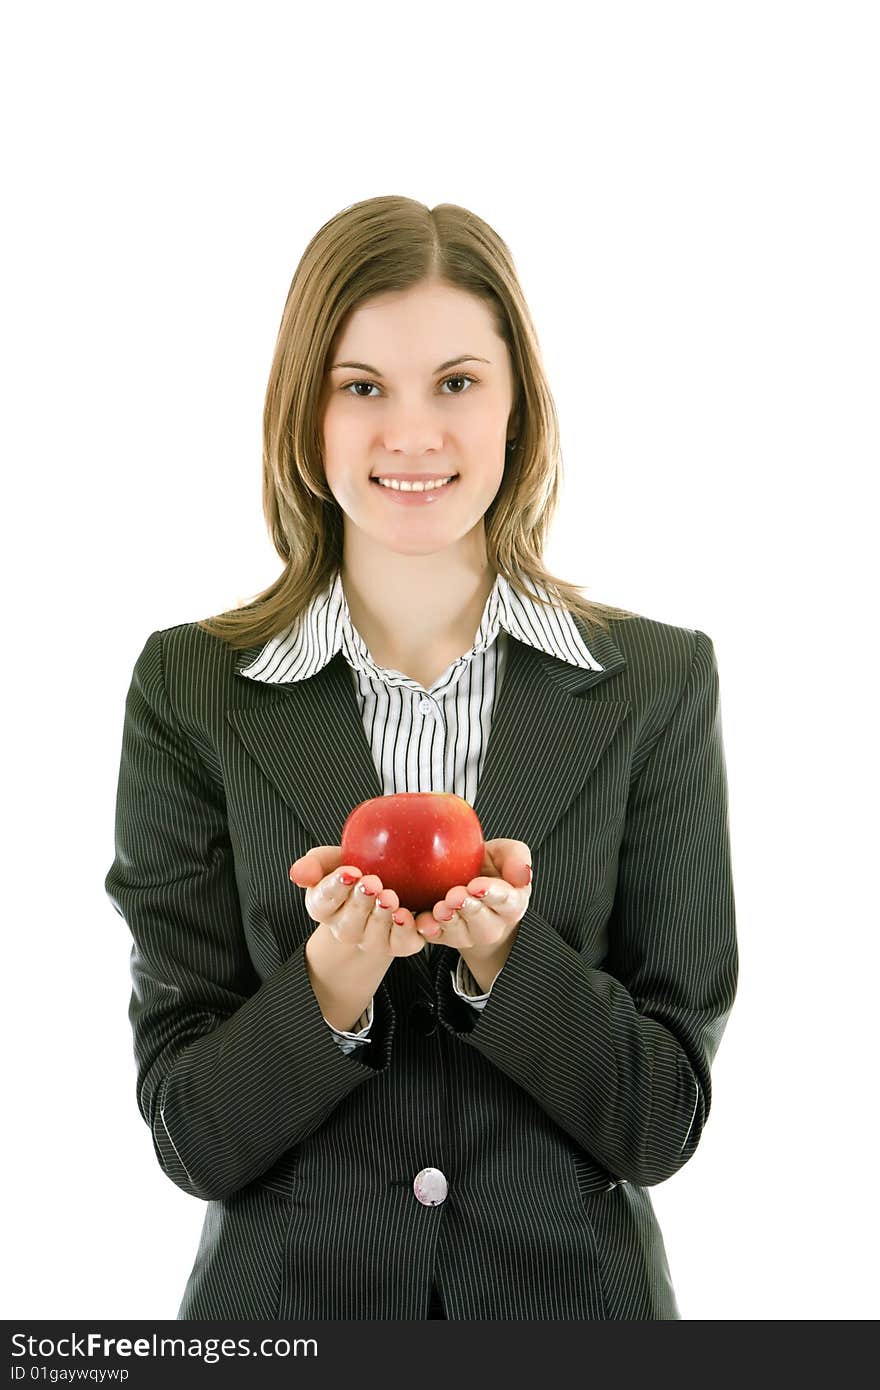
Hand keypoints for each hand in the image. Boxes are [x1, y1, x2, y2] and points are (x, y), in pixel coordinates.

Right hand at [289, 846, 426, 958]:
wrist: (385, 886)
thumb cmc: (355, 870)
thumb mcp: (333, 860)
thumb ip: (314, 864)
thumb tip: (297, 873)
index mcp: (325, 907)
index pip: (323, 902)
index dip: (336, 888)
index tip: (349, 872)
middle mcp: (347, 928)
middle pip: (349, 923)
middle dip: (360, 902)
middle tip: (372, 883)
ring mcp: (372, 939)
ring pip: (373, 936)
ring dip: (381, 917)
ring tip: (389, 897)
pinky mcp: (398, 943)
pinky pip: (401, 943)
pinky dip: (404, 931)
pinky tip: (405, 915)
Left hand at [411, 839, 532, 960]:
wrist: (468, 883)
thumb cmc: (490, 868)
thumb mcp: (504, 854)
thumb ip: (517, 856)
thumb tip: (524, 874)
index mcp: (511, 903)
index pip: (506, 900)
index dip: (492, 894)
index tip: (477, 885)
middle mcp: (492, 923)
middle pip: (482, 921)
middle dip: (468, 908)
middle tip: (454, 896)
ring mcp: (467, 933)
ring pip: (460, 933)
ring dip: (449, 921)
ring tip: (440, 908)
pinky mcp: (444, 937)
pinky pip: (436, 939)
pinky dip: (429, 931)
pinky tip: (423, 923)